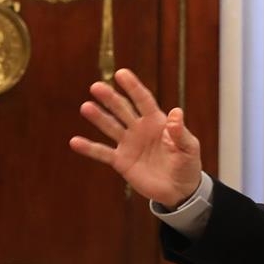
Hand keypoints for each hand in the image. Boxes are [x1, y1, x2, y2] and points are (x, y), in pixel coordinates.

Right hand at [68, 68, 203, 205]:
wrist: (179, 190)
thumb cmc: (187, 166)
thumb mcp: (189, 148)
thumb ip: (180, 132)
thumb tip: (176, 112)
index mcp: (157, 122)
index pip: (143, 100)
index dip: (132, 87)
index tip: (121, 73)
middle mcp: (139, 129)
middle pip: (122, 110)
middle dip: (110, 98)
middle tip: (96, 87)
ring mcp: (128, 144)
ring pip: (110, 127)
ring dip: (98, 117)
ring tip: (86, 107)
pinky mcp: (121, 161)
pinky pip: (102, 153)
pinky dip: (89, 148)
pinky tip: (74, 142)